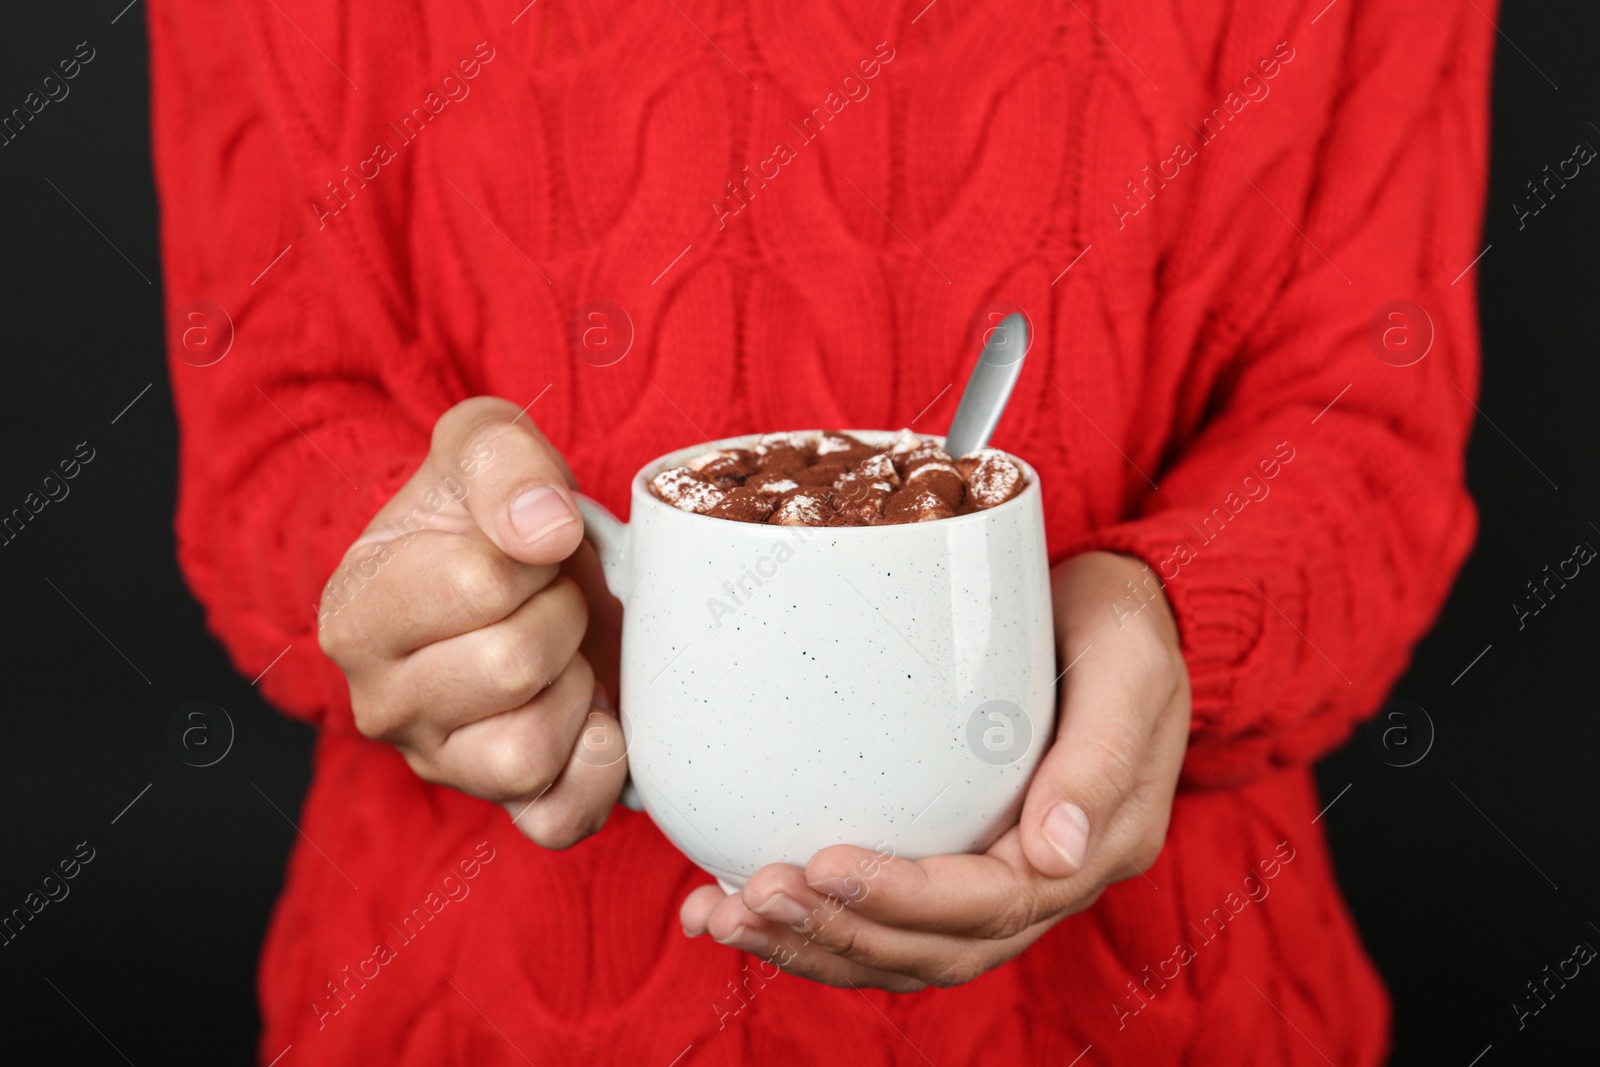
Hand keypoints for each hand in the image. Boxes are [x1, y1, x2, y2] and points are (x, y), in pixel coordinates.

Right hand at [317, 397, 626, 846]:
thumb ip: (503, 459)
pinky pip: (559, 817)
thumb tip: (543, 531)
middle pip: (513, 666)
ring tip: (561, 650)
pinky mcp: (501, 806)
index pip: (478, 584)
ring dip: (575, 686)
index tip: (527, 546)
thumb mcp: (483, 443)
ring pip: (530, 751)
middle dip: (561, 614)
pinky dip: (597, 768)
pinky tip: (595, 715)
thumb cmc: (489, 512)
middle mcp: (380, 702)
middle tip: (550, 597)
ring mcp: (438, 765)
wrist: (511, 567)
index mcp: (358, 611)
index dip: (534, 554)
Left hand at [679, 551, 1190, 989]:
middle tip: (755, 897)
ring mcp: (1001, 877)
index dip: (904, 898)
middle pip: (937, 946)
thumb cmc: (1122, 625)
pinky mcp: (956, 856)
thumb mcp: (1129, 666)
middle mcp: (1047, 880)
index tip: (823, 864)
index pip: (993, 904)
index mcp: (1096, 846)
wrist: (1118, 614)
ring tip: (726, 917)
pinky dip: (815, 925)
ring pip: (904, 950)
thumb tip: (1053, 853)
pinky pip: (886, 919)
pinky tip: (736, 906)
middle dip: (840, 932)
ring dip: (814, 944)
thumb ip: (1099, 756)